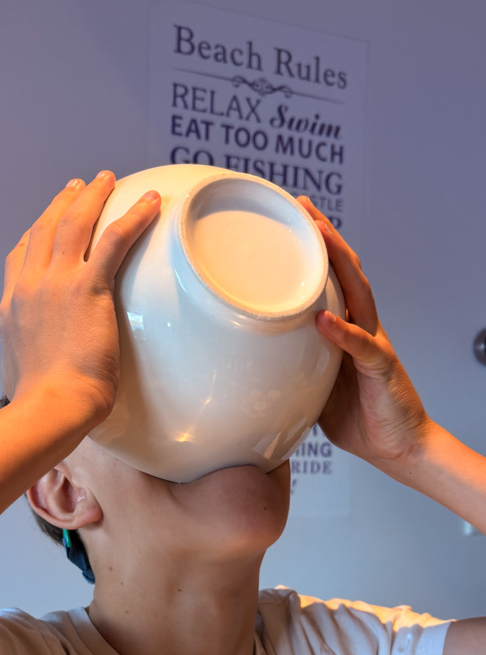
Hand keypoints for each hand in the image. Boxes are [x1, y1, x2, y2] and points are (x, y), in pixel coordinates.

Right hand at [0, 171, 159, 424]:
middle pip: (45, 228)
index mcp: (12, 306)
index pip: (20, 257)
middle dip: (63, 202)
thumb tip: (35, 377)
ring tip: (108, 179)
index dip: (34, 233)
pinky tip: (151, 202)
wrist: (49, 406)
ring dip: (93, 196)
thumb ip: (30, 364)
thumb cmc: (42, 406)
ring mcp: (56, 283)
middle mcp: (29, 286)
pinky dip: (133, 216)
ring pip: (75, 223)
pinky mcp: (87, 288)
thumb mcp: (22, 376)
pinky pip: (114, 240)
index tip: (45, 221)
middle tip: (79, 185)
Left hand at [297, 197, 430, 473]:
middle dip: (326, 237)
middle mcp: (365, 328)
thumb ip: (295, 369)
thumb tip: (256, 365)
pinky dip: (342, 332)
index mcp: (349, 330)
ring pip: (359, 293)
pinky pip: (361, 346)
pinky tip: (323, 319)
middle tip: (302, 206)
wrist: (399, 448)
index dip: (316, 251)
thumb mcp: (316, 389)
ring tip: (318, 235)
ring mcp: (375, 343)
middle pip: (347, 272)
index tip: (293, 221)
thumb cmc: (361, 419)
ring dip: (338, 263)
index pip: (333, 280)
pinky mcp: (381, 368)